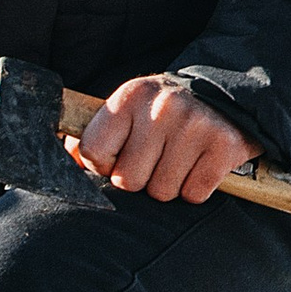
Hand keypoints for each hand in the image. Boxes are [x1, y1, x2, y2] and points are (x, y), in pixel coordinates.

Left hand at [73, 75, 253, 204]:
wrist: (223, 99)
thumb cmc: (161, 116)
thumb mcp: (125, 113)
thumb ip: (93, 138)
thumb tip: (66, 164)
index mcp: (129, 97)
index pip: (94, 153)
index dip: (104, 166)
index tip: (120, 157)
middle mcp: (162, 107)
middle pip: (129, 180)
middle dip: (140, 179)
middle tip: (155, 160)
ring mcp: (195, 125)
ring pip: (161, 192)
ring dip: (168, 186)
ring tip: (178, 161)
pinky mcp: (224, 145)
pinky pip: (194, 194)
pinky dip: (195, 189)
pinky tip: (198, 166)